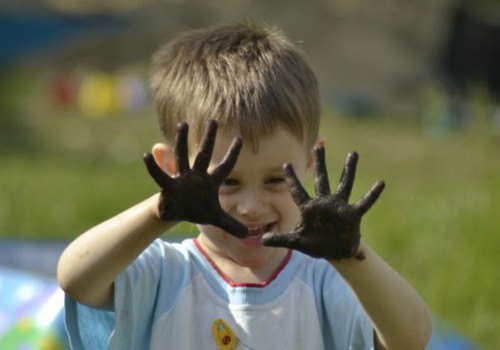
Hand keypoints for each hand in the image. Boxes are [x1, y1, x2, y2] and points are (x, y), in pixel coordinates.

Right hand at [143, 120, 248, 237]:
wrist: (176, 214)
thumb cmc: (197, 210)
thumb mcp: (216, 219)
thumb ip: (231, 224)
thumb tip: (247, 234)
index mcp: (211, 182)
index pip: (225, 166)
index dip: (232, 154)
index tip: (240, 139)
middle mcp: (197, 176)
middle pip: (204, 154)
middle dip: (209, 139)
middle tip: (213, 120)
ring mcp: (182, 178)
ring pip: (182, 156)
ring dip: (182, 141)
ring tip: (183, 124)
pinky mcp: (169, 186)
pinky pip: (160, 175)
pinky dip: (153, 167)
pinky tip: (147, 155)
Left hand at [262, 146, 384, 259]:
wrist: (335, 252)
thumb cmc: (316, 245)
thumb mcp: (296, 242)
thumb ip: (281, 239)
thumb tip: (262, 239)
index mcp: (309, 208)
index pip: (297, 190)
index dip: (292, 178)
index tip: (285, 163)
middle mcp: (324, 203)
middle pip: (322, 179)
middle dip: (320, 163)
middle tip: (319, 145)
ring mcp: (339, 207)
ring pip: (344, 184)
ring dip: (348, 169)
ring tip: (352, 153)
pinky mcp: (352, 215)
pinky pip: (364, 203)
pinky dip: (372, 194)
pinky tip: (381, 183)